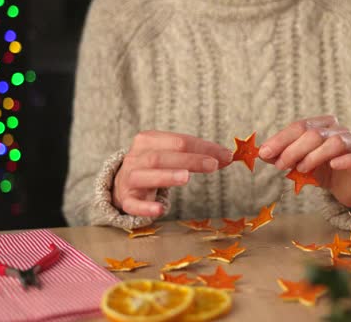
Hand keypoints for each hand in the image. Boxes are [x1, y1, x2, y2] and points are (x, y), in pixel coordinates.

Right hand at [113, 130, 233, 216]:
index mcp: (148, 140)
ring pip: (145, 175)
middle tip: (213, 165)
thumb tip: (227, 157)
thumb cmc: (155, 166)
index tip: (226, 155)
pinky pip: (133, 204)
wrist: (123, 182)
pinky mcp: (126, 199)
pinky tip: (160, 210)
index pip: (178, 141)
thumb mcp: (172, 155)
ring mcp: (129, 178)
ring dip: (166, 175)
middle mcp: (136, 157)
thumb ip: (197, 155)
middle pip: (162, 156)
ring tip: (186, 177)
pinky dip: (145, 207)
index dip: (203, 147)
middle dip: (189, 160)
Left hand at [259, 115, 350, 207]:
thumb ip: (282, 156)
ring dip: (313, 156)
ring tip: (301, 169)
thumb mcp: (299, 162)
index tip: (264, 153)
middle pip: (314, 134)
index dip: (281, 139)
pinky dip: (343, 160)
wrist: (347, 187)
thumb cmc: (322, 170)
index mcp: (321, 125)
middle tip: (280, 166)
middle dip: (293, 150)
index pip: (299, 126)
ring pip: (333, 142)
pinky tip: (332, 166)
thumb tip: (262, 153)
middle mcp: (338, 129)